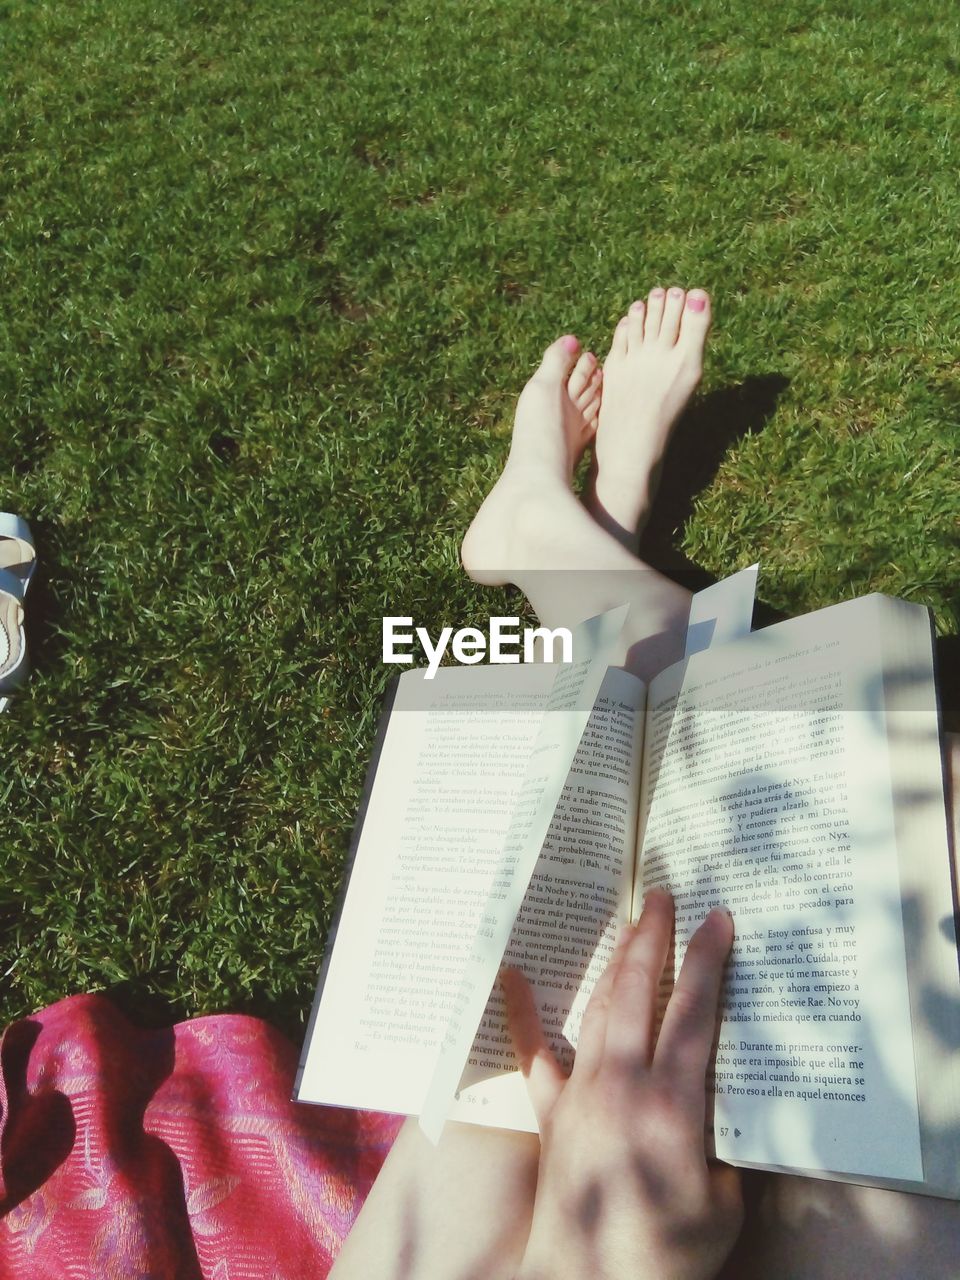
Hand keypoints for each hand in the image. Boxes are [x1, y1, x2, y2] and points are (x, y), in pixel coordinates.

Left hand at [503, 889, 741, 1279]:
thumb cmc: (666, 1256)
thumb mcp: (724, 1205)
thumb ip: (727, 1143)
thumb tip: (730, 1098)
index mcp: (672, 1104)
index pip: (694, 1012)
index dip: (707, 961)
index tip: (718, 918)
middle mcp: (621, 1085)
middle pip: (638, 992)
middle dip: (652, 938)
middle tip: (664, 895)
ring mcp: (581, 1095)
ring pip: (598, 1009)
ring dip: (614, 962)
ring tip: (628, 924)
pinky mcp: (552, 1115)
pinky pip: (535, 1055)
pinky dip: (524, 1013)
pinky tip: (510, 974)